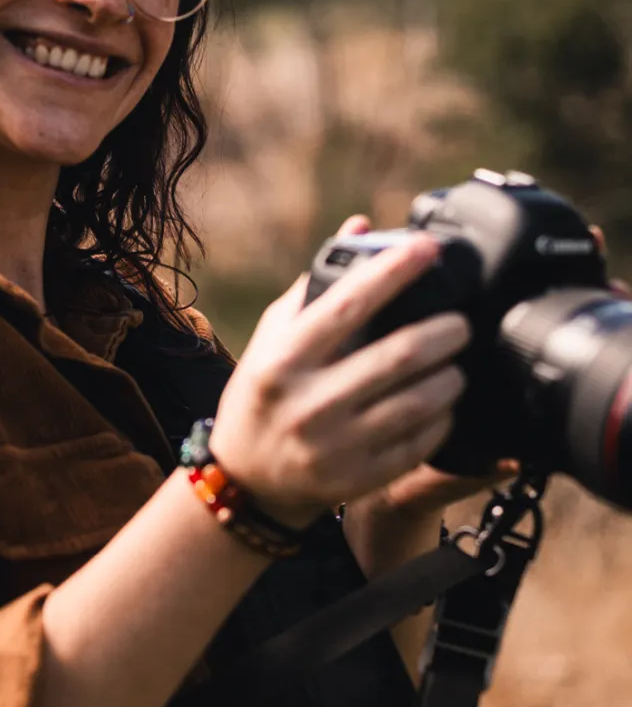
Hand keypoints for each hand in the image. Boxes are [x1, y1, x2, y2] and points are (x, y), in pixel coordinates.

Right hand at [207, 217, 470, 527]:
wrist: (247, 480)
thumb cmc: (263, 395)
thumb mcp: (273, 338)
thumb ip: (316, 286)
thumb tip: (361, 226)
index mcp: (283, 361)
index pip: (346, 306)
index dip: (392, 272)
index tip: (427, 248)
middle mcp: (308, 403)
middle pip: (400, 356)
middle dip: (446, 331)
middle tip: (460, 322)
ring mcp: (335, 445)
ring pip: (420, 402)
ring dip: (451, 375)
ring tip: (454, 363)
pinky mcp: (358, 478)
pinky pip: (420, 442)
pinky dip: (442, 417)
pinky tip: (441, 403)